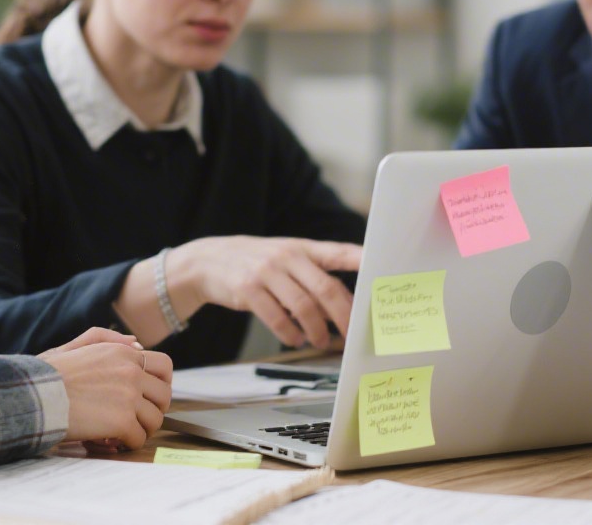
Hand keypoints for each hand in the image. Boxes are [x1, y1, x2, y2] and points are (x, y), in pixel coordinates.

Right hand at [39, 328, 172, 447]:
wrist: (32, 396)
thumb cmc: (46, 376)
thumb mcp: (74, 347)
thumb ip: (106, 339)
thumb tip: (137, 344)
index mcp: (122, 352)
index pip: (164, 366)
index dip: (160, 385)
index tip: (150, 398)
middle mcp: (132, 371)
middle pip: (164, 396)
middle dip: (153, 410)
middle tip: (137, 419)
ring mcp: (129, 396)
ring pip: (155, 419)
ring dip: (140, 430)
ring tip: (122, 433)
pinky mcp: (123, 420)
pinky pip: (138, 438)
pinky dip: (127, 444)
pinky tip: (111, 442)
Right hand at [167, 236, 361, 348]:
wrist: (207, 261)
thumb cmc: (257, 264)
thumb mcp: (285, 259)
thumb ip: (313, 279)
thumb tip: (341, 310)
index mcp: (302, 248)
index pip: (339, 251)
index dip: (363, 259)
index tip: (384, 269)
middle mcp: (287, 257)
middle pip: (326, 288)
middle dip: (343, 315)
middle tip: (352, 334)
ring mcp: (266, 272)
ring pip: (303, 306)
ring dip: (317, 330)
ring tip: (322, 341)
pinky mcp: (248, 289)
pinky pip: (276, 317)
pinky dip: (290, 333)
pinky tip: (295, 340)